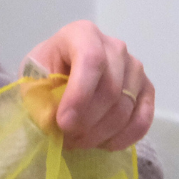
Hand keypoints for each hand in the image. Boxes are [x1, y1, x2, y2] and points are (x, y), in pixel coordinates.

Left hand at [26, 21, 154, 150]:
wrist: (60, 75)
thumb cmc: (45, 75)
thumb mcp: (33, 81)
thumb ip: (42, 99)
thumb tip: (56, 124)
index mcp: (82, 34)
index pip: (91, 60)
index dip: (79, 95)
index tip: (63, 123)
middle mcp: (115, 46)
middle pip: (111, 89)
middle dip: (87, 122)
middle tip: (66, 139)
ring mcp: (134, 67)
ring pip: (125, 107)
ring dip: (100, 133)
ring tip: (78, 142)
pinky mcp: (146, 90)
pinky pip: (143, 119)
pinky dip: (123, 138)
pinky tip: (103, 144)